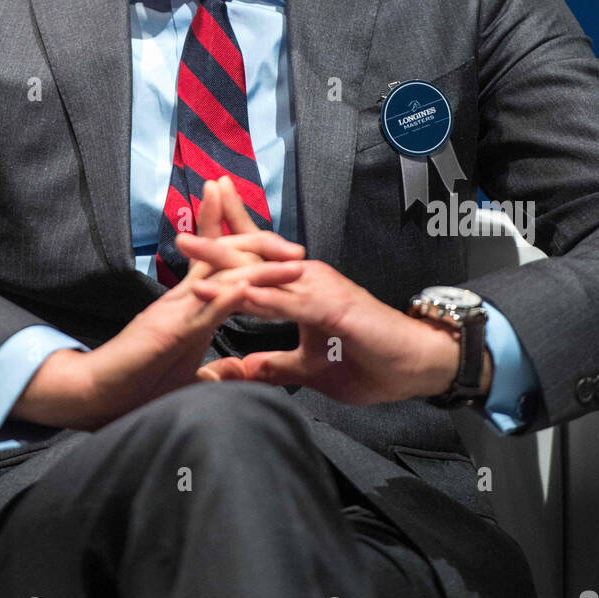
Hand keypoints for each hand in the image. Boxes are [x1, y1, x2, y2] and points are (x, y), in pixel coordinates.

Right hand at [11, 177, 304, 427]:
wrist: (97, 392)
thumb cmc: (138, 383)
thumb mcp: (188, 376)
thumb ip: (214, 369)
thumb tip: (238, 368)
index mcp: (194, 307)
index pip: (226, 268)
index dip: (254, 254)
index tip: (290, 251)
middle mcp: (186, 299)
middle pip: (227, 258)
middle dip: (262, 245)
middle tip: (299, 244)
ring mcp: (177, 310)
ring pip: (222, 276)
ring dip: (257, 263)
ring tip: (290, 255)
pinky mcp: (168, 329)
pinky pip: (202, 308)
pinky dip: (226, 295)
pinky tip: (249, 285)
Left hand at [191, 258, 492, 403]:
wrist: (418, 365)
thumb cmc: (372, 361)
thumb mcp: (311, 368)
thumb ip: (275, 365)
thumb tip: (240, 368)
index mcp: (299, 288)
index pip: (255, 263)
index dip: (225, 248)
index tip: (191, 238)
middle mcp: (306, 277)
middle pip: (252, 254)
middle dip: (215, 240)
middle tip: (180, 228)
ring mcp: (319, 287)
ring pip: (263, 272)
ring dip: (225, 261)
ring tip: (191, 250)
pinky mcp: (331, 306)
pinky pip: (287, 300)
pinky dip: (258, 296)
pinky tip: (233, 291)